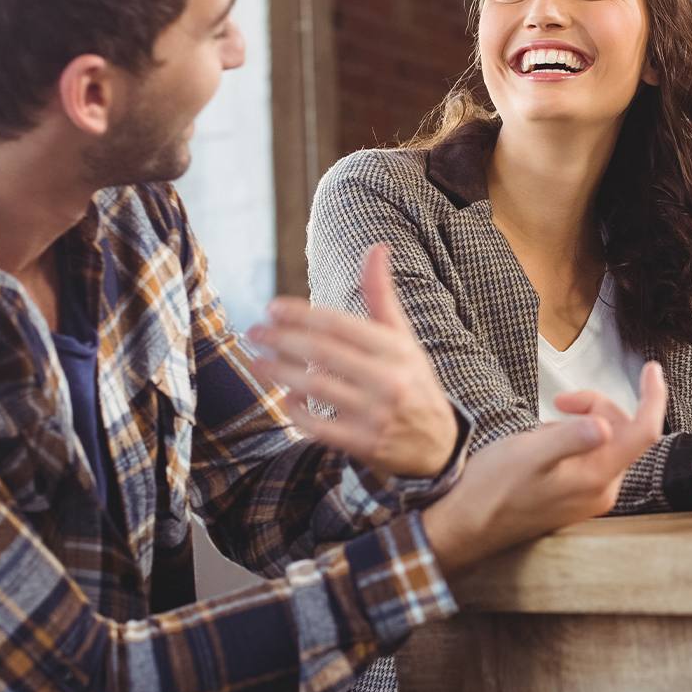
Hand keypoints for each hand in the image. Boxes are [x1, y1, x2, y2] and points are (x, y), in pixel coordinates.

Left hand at [248, 244, 457, 477]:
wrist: (437, 444)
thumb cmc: (412, 382)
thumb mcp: (403, 338)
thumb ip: (382, 296)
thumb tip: (376, 247)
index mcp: (397, 349)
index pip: (340, 324)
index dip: (301, 313)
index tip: (272, 308)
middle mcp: (389, 379)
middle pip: (322, 353)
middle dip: (281, 339)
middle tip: (255, 332)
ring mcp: (376, 414)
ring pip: (315, 387)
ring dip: (279, 372)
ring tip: (256, 361)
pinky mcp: (364, 444)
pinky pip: (318, 426)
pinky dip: (296, 410)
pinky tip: (285, 396)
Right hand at [424, 362, 665, 575]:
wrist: (466, 525)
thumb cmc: (493, 488)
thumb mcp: (529, 453)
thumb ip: (569, 439)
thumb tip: (605, 426)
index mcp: (597, 477)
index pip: (644, 432)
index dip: (653, 397)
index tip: (651, 369)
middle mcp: (602, 489)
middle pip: (622, 432)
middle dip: (596, 407)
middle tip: (560, 401)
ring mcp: (590, 495)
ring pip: (605, 442)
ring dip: (581, 423)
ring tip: (544, 429)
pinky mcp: (576, 497)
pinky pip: (589, 456)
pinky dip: (572, 439)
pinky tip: (544, 444)